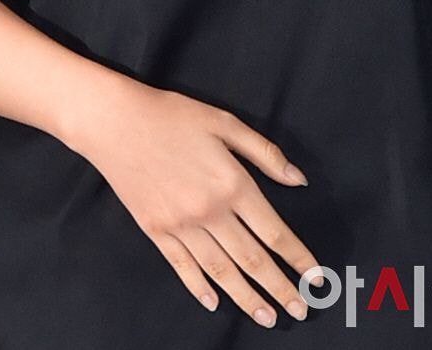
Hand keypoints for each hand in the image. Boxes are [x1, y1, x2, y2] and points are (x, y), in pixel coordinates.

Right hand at [69, 73, 320, 326]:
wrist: (116, 122)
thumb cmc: (174, 115)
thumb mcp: (225, 122)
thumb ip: (265, 153)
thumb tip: (299, 179)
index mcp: (232, 183)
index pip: (274, 232)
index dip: (298, 257)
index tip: (315, 278)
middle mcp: (209, 212)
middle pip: (252, 259)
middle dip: (279, 287)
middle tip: (300, 310)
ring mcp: (180, 225)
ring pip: (221, 271)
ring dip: (247, 297)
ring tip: (266, 316)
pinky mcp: (156, 231)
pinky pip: (183, 267)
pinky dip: (200, 287)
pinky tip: (214, 302)